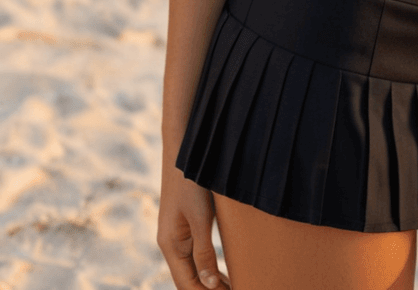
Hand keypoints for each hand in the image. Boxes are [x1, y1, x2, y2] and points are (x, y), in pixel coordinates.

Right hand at [157, 162, 231, 288]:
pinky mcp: (184, 223)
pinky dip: (209, 266)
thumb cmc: (191, 180)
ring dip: (210, 282)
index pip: (187, 285)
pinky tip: (224, 270)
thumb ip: (204, 251)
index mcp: (171, 245)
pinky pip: (195, 254)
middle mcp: (171, 243)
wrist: (183, 146)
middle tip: (241, 288)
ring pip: (192, 269)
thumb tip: (209, 286)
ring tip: (235, 286)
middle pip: (189, 280)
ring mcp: (176, 234)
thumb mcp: (200, 216)